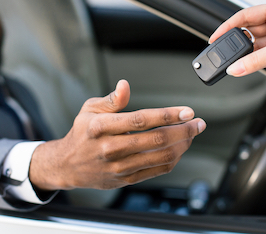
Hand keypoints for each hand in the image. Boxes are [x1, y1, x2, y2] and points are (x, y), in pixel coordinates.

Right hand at [29, 80, 205, 189]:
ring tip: (191, 134)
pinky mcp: (125, 180)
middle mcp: (110, 148)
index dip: (168, 115)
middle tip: (198, 123)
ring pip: (160, 157)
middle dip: (183, 130)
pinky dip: (172, 159)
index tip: (187, 111)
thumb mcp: (89, 109)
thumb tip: (125, 85)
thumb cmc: (82, 133)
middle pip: (156, 140)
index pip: (141, 120)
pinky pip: (156, 171)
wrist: (67, 165)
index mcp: (101, 127)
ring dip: (182, 145)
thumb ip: (112, 100)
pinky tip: (179, 148)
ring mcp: (119, 167)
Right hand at [210, 0, 265, 80]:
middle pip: (249, 32)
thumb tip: (234, 68)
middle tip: (223, 54)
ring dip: (247, 55)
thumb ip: (255, 61)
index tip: (215, 38)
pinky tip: (248, 67)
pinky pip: (263, 57)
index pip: (245, 16)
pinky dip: (255, 62)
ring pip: (256, 46)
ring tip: (235, 64)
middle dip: (236, 43)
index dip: (227, 27)